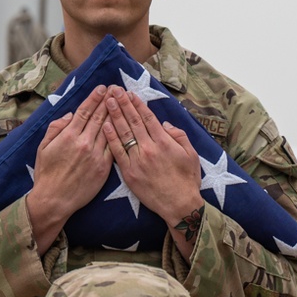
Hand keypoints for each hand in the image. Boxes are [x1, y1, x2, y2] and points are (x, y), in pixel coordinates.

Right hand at [27, 85, 112, 252]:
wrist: (55, 200)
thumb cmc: (46, 174)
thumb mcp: (43, 147)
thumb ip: (55, 128)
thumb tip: (70, 116)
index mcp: (68, 136)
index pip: (85, 112)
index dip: (95, 98)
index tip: (103, 88)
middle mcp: (84, 143)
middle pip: (100, 117)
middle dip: (109, 101)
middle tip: (118, 89)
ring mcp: (96, 155)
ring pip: (110, 130)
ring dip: (118, 115)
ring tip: (124, 102)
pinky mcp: (104, 168)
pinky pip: (114, 148)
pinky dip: (120, 135)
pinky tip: (125, 127)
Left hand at [101, 85, 203, 227]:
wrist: (179, 205)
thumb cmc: (187, 180)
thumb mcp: (191, 154)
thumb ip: (179, 136)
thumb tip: (163, 124)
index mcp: (164, 142)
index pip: (148, 118)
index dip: (137, 104)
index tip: (129, 93)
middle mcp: (149, 148)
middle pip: (133, 121)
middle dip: (123, 104)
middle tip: (114, 90)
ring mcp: (138, 160)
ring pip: (124, 133)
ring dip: (114, 115)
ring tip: (107, 101)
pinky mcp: (129, 173)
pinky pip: (117, 152)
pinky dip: (111, 138)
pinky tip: (105, 125)